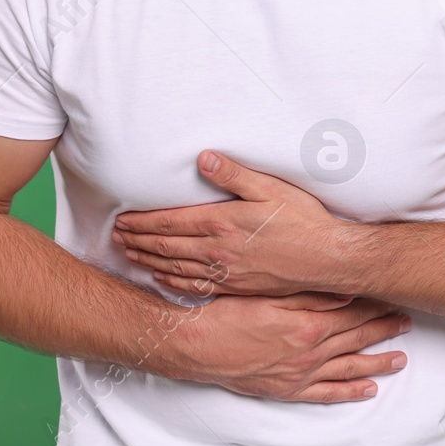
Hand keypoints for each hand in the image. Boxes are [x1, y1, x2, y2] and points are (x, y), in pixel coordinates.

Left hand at [113, 150, 350, 297]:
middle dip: (138, 239)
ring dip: (148, 259)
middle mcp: (217, 250)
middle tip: (117, 235)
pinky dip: (171, 282)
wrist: (326, 259)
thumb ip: (234, 174)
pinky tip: (162, 278)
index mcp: (222, 222)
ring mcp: (225, 272)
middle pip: (166, 245)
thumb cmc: (303, 220)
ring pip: (175, 266)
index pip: (170, 221)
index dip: (143, 220)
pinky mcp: (235, 287)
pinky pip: (193, 286)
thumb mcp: (270, 188)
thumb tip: (204, 159)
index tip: (123, 218)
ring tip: (129, 253)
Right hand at [164, 291, 411, 401]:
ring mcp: (301, 374)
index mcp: (308, 324)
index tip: (393, 297)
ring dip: (376, 362)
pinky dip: (349, 392)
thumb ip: (311, 295)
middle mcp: (310, 352)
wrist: (197, 346)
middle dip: (383, 329)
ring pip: (348, 367)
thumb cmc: (228, 315)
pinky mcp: (288, 390)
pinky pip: (326, 394)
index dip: (375, 304)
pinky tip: (368, 389)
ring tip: (400, 359)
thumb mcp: (270, 295)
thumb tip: (347, 289)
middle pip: (356, 337)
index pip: (352, 312)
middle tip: (406, 322)